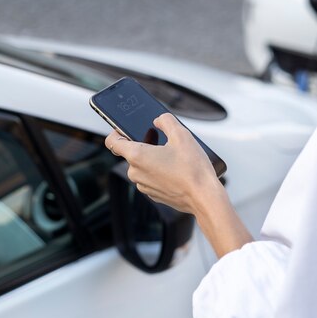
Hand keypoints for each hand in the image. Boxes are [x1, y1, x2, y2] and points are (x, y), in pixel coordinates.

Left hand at [105, 113, 252, 257]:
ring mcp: (144, 186)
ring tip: (172, 154)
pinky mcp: (154, 194)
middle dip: (143, 144)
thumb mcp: (181, 134)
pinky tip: (175, 168)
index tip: (124, 128)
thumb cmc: (193, 169)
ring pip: (142, 165)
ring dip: (152, 158)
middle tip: (160, 139)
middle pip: (131, 153)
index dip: (116, 131)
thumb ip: (166, 120)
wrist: (205, 197)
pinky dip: (158, 171)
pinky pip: (150, 177)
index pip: (112, 142)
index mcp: (137, 156)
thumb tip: (158, 120)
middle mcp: (136, 173)